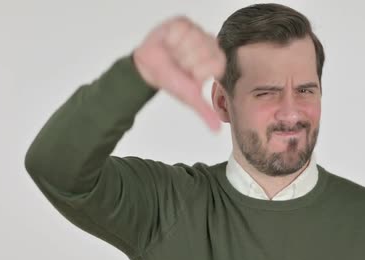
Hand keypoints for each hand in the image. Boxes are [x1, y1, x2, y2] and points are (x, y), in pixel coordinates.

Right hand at [133, 16, 225, 130]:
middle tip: (180, 64)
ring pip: (194, 38)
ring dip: (179, 50)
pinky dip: (172, 39)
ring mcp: (197, 32)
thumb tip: (216, 130)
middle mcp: (209, 44)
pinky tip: (169, 43)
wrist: (147, 69)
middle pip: (205, 51)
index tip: (189, 74)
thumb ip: (205, 111)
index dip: (198, 71)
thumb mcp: (189, 97)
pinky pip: (183, 29)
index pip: (216, 64)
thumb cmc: (171, 80)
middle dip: (188, 61)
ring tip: (174, 54)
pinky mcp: (183, 23)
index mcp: (215, 60)